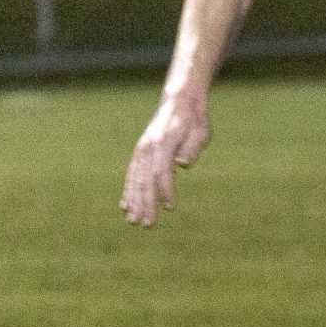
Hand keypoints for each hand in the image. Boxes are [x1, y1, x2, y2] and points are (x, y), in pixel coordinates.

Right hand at [120, 94, 209, 226]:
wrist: (179, 101)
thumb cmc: (194, 120)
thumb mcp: (200, 132)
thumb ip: (191, 149)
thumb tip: (181, 165)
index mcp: (163, 142)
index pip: (162, 171)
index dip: (165, 191)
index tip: (170, 207)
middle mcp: (148, 147)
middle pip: (145, 180)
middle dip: (145, 204)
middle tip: (147, 225)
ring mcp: (142, 149)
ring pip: (135, 180)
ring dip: (134, 202)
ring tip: (133, 221)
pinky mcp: (140, 153)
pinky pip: (131, 175)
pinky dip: (128, 191)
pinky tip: (125, 207)